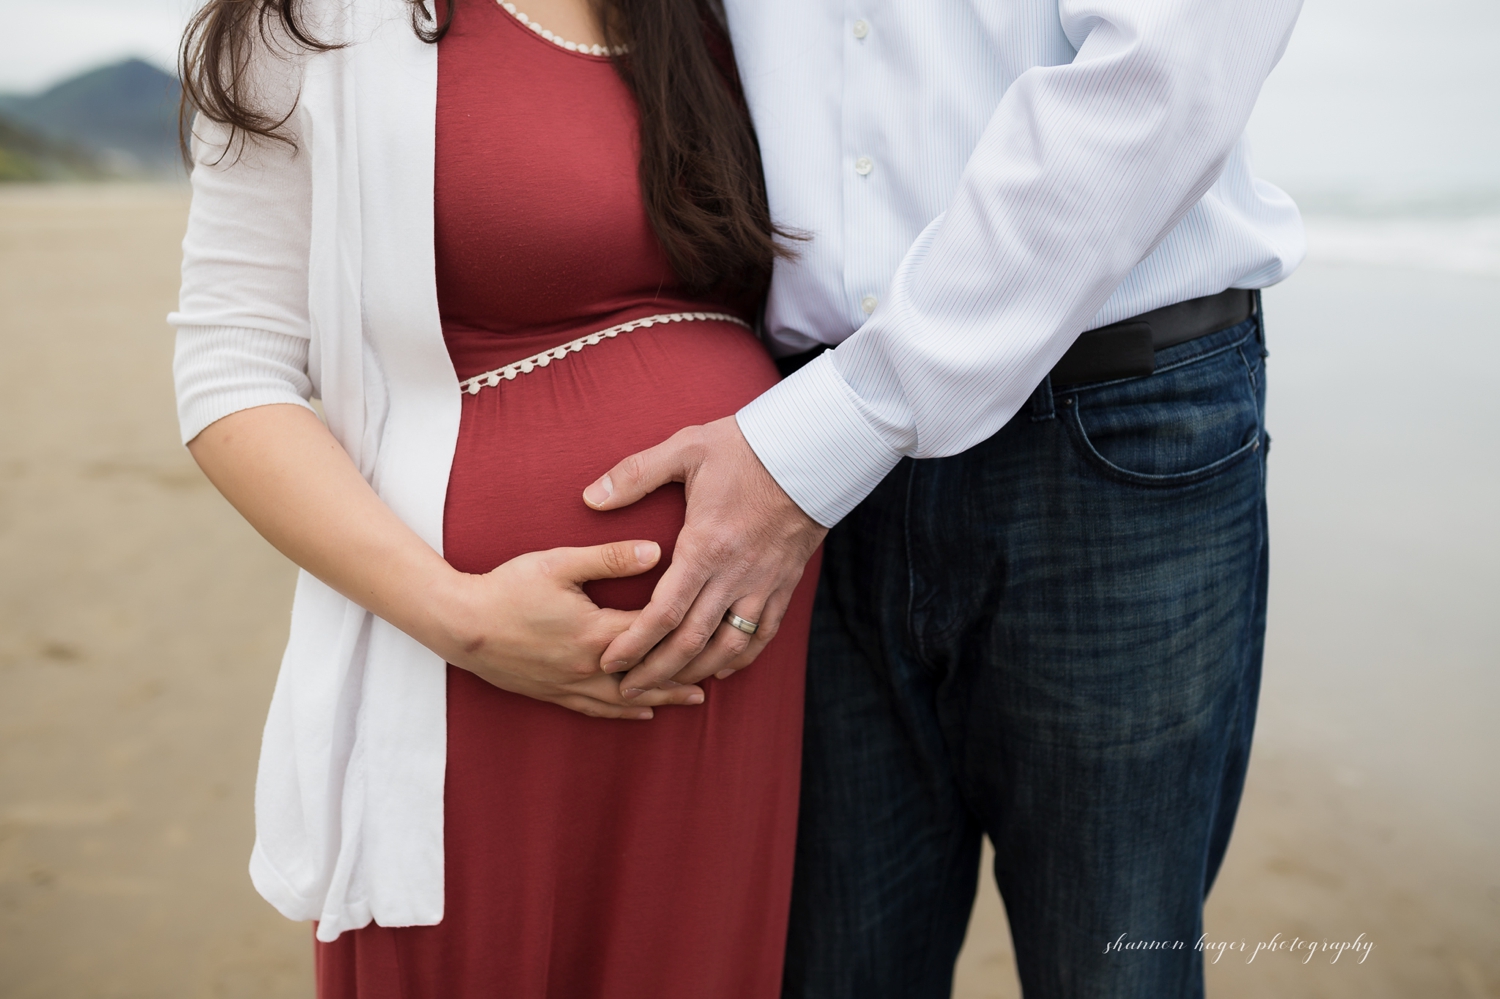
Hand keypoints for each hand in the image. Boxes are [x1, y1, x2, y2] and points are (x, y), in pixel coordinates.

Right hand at [438, 540, 705, 719]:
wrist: (460, 624)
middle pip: (649, 675)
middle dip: (685, 675)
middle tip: (719, 674)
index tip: (718, 630)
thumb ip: (609, 558)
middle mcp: (589, 666)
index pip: (654, 634)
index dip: (687, 631)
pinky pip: (596, 709)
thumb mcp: (559, 563)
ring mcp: (570, 684)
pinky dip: (624, 713)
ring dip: (662, 697)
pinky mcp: (552, 693)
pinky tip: (641, 713)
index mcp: (596, 632)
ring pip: (627, 698)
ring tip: (693, 698)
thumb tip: (657, 551)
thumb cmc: (507, 588)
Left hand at [582, 416, 826, 693]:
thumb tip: (589, 498)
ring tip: (667, 686)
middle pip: (691, 641)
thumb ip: (634, 474)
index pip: (663, 612)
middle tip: (627, 689)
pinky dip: (741, 658)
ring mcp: (764, 583)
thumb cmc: (746, 448)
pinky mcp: (785, 583)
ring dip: (696, 672)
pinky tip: (721, 668)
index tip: (609, 662)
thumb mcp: (685, 448)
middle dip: (655, 671)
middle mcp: (735, 574)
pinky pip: (764, 633)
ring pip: (729, 646)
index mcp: (705, 546)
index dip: (634, 644)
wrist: (813, 450)